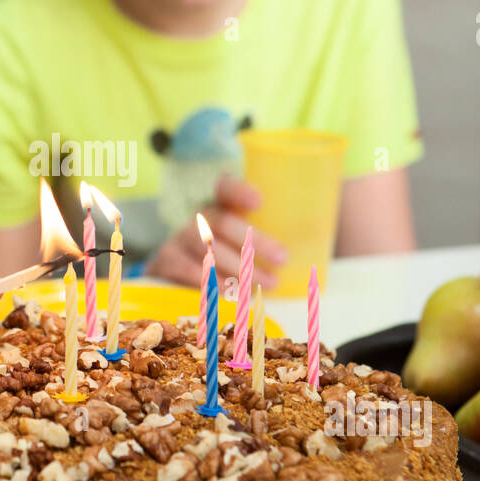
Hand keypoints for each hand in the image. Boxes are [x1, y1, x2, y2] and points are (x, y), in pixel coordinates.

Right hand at [147, 176, 287, 287]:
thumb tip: (313, 243)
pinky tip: (232, 293)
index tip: (259, 203)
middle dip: (254, 241)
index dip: (239, 191)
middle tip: (282, 258)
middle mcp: (198, 217)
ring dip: (240, 268)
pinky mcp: (166, 260)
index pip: (225, 187)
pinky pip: (188, 270)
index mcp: (220, 205)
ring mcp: (180, 238)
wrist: (180, 275)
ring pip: (208, 249)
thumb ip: (270, 240)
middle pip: (222, 222)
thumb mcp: (249, 242)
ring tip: (268, 282)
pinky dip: (212, 282)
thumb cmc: (231, 257)